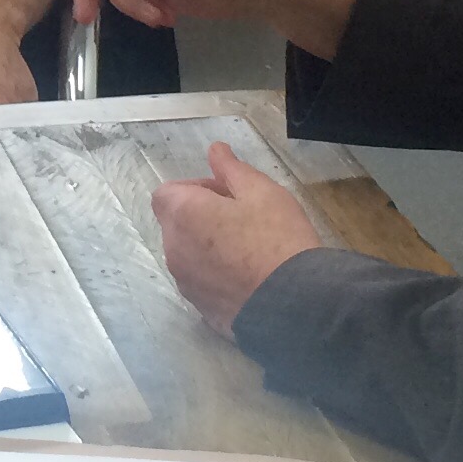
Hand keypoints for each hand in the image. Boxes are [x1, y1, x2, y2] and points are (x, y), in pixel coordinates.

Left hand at [150, 142, 323, 332]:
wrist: (296, 303)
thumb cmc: (278, 238)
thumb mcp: (261, 191)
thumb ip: (231, 169)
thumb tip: (215, 150)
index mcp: (182, 215)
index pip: (166, 193)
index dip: (195, 189)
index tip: (227, 194)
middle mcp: (174, 250)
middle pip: (176, 224)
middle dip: (201, 216)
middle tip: (244, 219)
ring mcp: (186, 284)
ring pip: (188, 256)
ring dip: (207, 247)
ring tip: (250, 251)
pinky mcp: (202, 311)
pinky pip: (203, 283)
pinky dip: (217, 276)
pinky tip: (250, 278)